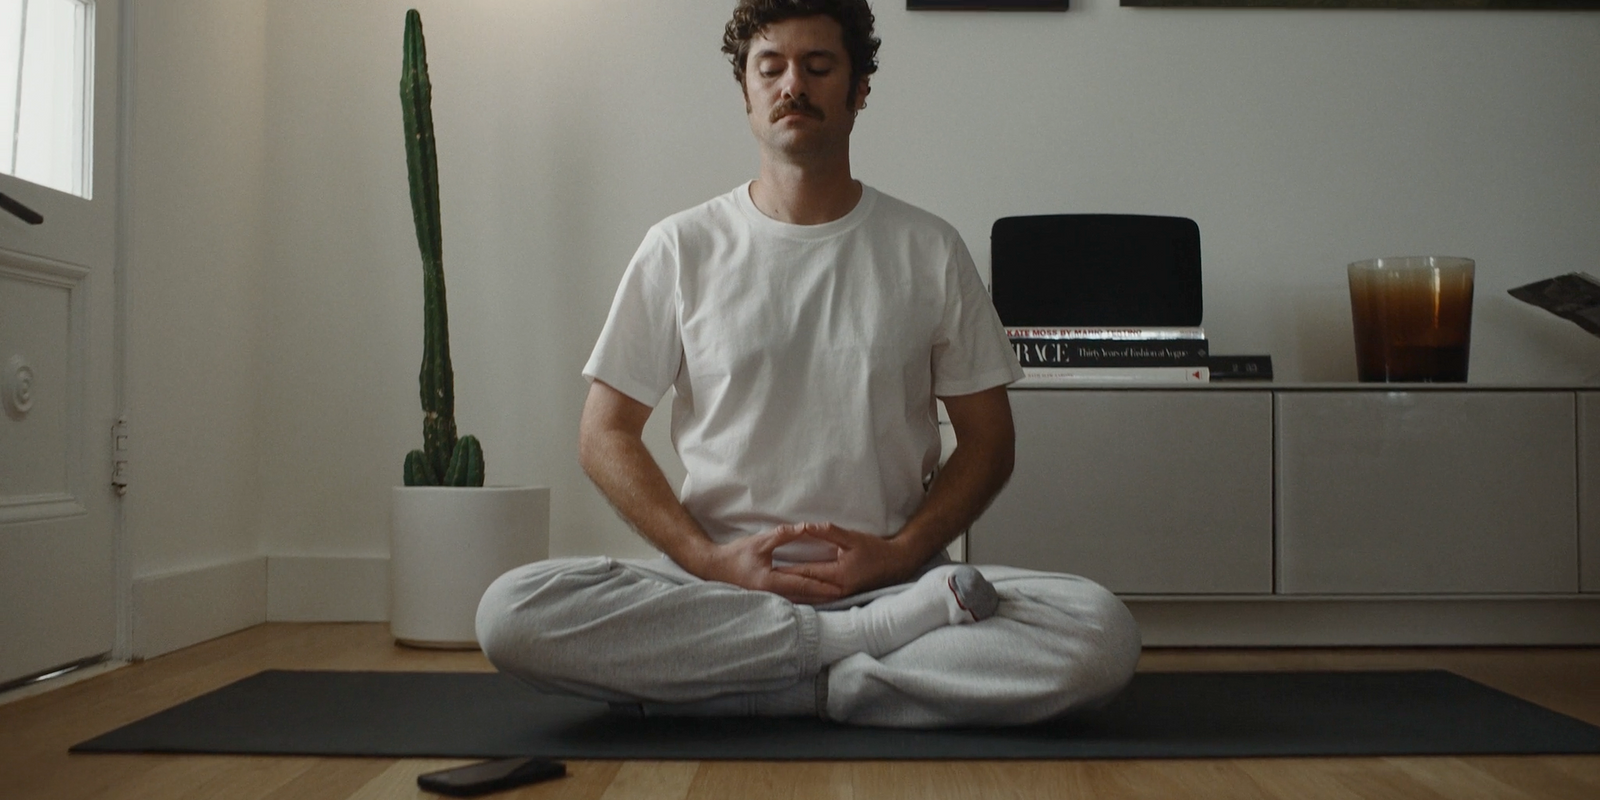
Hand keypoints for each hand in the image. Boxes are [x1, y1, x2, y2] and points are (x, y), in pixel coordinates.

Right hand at [692, 525, 848, 604]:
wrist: (714, 568)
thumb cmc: (736, 554)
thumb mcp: (760, 542)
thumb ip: (783, 535)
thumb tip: (805, 527)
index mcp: (770, 581)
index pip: (802, 584)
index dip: (822, 586)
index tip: (839, 587)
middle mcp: (771, 594)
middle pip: (804, 597)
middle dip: (824, 596)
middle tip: (845, 595)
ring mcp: (768, 599)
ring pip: (798, 601)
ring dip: (816, 599)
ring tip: (835, 597)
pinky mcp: (766, 599)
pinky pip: (790, 600)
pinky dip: (804, 598)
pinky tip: (814, 597)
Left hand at [772, 523, 922, 597]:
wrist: (896, 564)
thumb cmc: (874, 549)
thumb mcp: (851, 537)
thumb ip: (828, 532)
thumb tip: (806, 526)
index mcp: (838, 574)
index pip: (806, 573)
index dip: (786, 571)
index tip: (767, 569)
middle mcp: (838, 589)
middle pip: (805, 589)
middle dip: (784, 586)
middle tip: (762, 584)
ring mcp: (840, 595)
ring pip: (810, 597)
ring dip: (793, 594)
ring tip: (772, 592)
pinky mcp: (842, 596)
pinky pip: (819, 598)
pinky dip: (805, 596)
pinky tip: (792, 595)